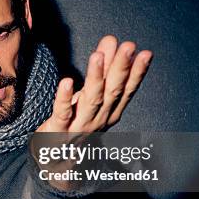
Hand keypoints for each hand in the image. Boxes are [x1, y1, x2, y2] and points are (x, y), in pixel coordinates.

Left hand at [33, 36, 152, 190]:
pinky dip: (65, 98)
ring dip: (96, 77)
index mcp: (110, 112)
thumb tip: (111, 40)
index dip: (136, 73)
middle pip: (112, 92)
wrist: (54, 159)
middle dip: (121, 69)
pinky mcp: (58, 131)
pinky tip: (67, 81)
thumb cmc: (74, 121)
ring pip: (91, 100)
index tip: (145, 53)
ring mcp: (79, 127)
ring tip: (98, 55)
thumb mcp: (91, 94)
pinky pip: (62, 114)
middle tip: (128, 46)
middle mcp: (99, 119)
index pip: (126, 90)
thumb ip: (102, 69)